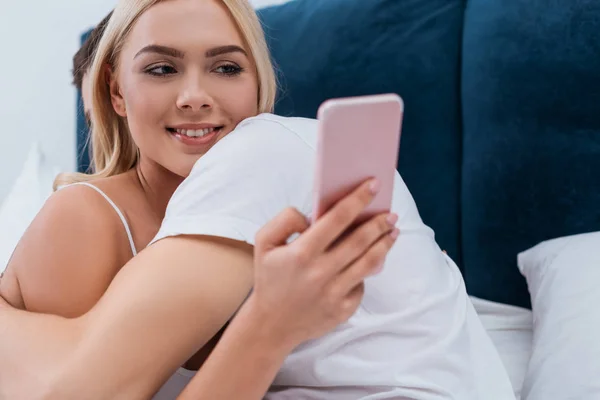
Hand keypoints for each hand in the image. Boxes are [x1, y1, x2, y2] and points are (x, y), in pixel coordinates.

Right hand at [249, 179, 398, 349]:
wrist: (271, 325)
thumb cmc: (270, 278)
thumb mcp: (263, 243)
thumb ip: (285, 220)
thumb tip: (313, 215)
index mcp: (301, 253)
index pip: (337, 218)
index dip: (358, 199)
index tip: (373, 185)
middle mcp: (320, 273)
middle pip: (360, 240)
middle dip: (379, 223)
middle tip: (391, 213)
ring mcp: (334, 293)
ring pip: (369, 262)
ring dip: (384, 244)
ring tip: (393, 232)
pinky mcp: (343, 310)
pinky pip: (361, 285)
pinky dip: (366, 271)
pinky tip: (369, 261)